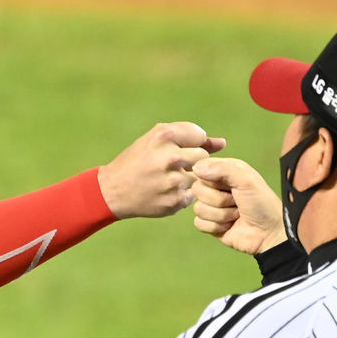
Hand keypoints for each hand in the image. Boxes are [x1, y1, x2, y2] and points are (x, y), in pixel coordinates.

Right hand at [97, 122, 225, 218]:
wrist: (113, 190)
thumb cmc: (138, 160)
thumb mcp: (157, 141)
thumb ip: (191, 138)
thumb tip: (223, 143)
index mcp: (164, 135)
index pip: (199, 136)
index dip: (190, 143)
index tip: (176, 149)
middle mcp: (170, 157)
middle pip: (202, 156)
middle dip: (191, 160)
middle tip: (172, 165)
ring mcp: (173, 181)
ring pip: (199, 177)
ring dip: (187, 178)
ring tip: (167, 179)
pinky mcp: (175, 202)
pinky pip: (192, 195)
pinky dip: (182, 194)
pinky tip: (164, 191)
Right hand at [191, 157, 285, 254]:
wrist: (269, 234)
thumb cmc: (263, 204)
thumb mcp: (247, 181)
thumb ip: (223, 169)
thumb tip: (197, 168)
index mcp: (225, 171)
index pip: (201, 168)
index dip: (210, 178)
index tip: (227, 184)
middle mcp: (216, 187)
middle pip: (197, 189)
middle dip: (219, 200)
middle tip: (236, 202)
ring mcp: (212, 206)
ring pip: (198, 208)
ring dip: (222, 215)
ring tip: (237, 215)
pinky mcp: (210, 224)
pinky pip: (199, 223)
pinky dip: (216, 227)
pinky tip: (230, 226)